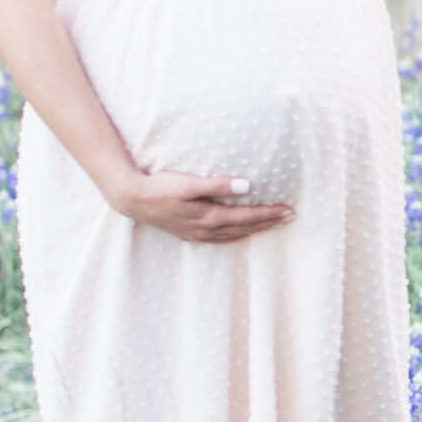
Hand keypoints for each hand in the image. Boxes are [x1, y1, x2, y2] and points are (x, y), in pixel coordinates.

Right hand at [113, 170, 294, 242]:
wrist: (132, 199)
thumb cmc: (161, 187)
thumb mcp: (189, 183)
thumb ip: (218, 184)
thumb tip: (247, 186)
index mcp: (209, 217)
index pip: (247, 216)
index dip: (269, 214)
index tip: (288, 209)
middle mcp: (206, 229)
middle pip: (244, 227)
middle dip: (268, 223)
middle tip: (289, 217)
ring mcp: (197, 234)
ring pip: (233, 235)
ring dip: (254, 229)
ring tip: (271, 225)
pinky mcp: (189, 234)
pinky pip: (219, 239)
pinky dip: (234, 236)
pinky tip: (239, 233)